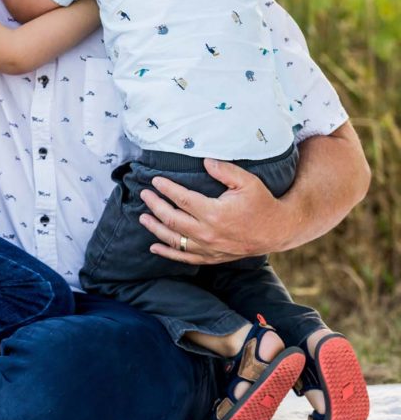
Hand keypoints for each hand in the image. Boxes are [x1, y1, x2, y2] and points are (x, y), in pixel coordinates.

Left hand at [139, 158, 287, 264]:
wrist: (276, 231)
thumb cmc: (261, 203)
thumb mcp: (247, 182)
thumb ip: (224, 170)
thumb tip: (204, 161)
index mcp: (214, 213)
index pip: (182, 199)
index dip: (167, 189)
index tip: (156, 180)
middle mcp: (208, 233)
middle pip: (172, 219)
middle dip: (155, 206)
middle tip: (144, 195)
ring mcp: (208, 248)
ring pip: (174, 240)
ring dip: (155, 228)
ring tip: (142, 217)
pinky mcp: (211, 257)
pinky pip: (184, 258)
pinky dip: (167, 253)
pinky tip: (154, 247)